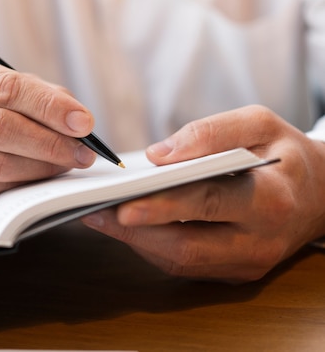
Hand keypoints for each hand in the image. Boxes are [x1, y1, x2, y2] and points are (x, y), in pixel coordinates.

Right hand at [0, 53, 96, 204]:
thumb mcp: (5, 86)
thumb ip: (41, 96)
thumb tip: (79, 123)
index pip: (5, 88)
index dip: (49, 107)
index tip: (84, 122)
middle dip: (50, 142)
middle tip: (83, 151)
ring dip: (42, 167)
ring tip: (68, 163)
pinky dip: (24, 184)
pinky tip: (39, 176)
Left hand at [82, 105, 324, 282]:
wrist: (319, 196)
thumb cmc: (284, 155)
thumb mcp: (259, 125)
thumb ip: (211, 133)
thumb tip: (159, 155)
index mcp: (272, 200)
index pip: (212, 203)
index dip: (165, 206)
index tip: (124, 203)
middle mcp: (259, 242)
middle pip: (188, 245)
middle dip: (136, 231)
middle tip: (95, 212)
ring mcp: (245, 264)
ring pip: (180, 261)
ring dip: (135, 241)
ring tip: (98, 215)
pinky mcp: (231, 273)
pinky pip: (183, 264)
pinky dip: (150, 245)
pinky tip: (124, 224)